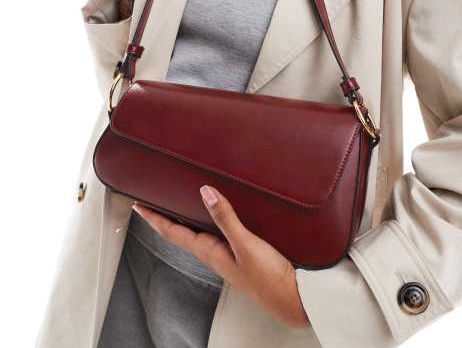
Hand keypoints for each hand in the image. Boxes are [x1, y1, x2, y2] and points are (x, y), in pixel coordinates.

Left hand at [132, 186, 310, 328]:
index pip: (173, 232)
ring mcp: (226, 256)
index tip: (139, 206)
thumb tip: (205, 192)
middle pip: (180, 233)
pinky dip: (206, 223)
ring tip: (174, 207)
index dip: (154, 218)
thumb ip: (225, 218)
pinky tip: (213, 218)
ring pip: (196, 235)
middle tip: (151, 204)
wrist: (291, 299)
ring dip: (182, 221)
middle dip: (163, 218)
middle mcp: (213, 254)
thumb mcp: (245, 244)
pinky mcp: (239, 255)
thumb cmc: (269, 279)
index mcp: (209, 252)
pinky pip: (214, 236)